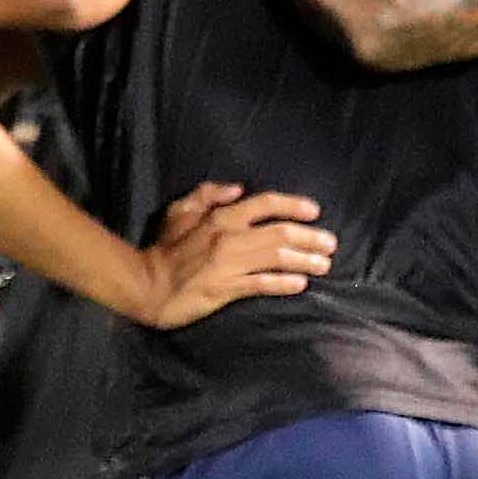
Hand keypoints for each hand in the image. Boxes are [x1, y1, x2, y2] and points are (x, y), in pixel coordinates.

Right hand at [134, 182, 332, 326]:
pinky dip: (283, 283)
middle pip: (279, 232)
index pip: (264, 204)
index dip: (292, 205)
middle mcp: (229, 237)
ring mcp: (228, 264)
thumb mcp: (179, 212)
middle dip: (310, 237)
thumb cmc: (163, 248)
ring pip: (276, 258)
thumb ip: (207, 195)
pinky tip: (300, 284)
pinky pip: (261, 284)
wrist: (146, 285)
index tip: (315, 211)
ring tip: (324, 264)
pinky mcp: (226, 289)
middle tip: (331, 243)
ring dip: (304, 260)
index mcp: (220, 216)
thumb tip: (237, 189)